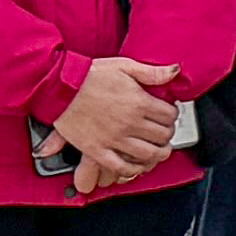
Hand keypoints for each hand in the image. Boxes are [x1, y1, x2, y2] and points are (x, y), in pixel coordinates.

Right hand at [52, 56, 188, 189]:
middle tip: (165, 132)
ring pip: (148, 154)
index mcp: (138, 102)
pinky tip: (138, 166)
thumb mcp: (124, 66)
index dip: (172, 115)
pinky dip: (133, 169)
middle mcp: (129, 123)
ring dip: (159, 154)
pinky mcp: (97, 150)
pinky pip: (121, 167)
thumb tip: (175, 71)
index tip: (169, 114)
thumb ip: (152, 72)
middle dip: (168, 134)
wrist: (60, 87)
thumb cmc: (89, 75)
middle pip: (162, 136)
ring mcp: (114, 139)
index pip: (169, 115)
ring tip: (160, 150)